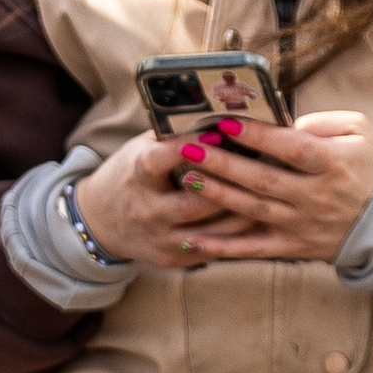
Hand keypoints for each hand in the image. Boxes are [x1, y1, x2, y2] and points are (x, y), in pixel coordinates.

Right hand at [66, 127, 250, 274]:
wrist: (100, 221)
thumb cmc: (132, 176)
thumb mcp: (141, 149)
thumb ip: (172, 136)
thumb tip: (219, 113)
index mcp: (137, 176)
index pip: (159, 160)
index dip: (188, 147)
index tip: (218, 132)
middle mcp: (147, 210)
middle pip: (196, 202)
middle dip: (231, 185)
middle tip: (264, 168)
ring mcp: (160, 238)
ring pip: (215, 231)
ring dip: (246, 212)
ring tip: (272, 195)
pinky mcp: (171, 259)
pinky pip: (214, 248)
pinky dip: (238, 234)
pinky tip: (259, 218)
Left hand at [166, 109, 372, 264]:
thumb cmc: (367, 165)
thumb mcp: (359, 132)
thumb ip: (321, 122)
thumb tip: (284, 123)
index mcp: (332, 164)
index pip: (291, 149)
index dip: (258, 137)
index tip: (226, 123)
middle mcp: (316, 197)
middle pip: (263, 180)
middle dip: (223, 164)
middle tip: (190, 147)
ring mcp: (303, 225)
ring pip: (252, 210)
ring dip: (217, 195)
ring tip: (187, 178)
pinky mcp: (293, 247)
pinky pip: (253, 249)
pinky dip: (222, 247)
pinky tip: (192, 239)